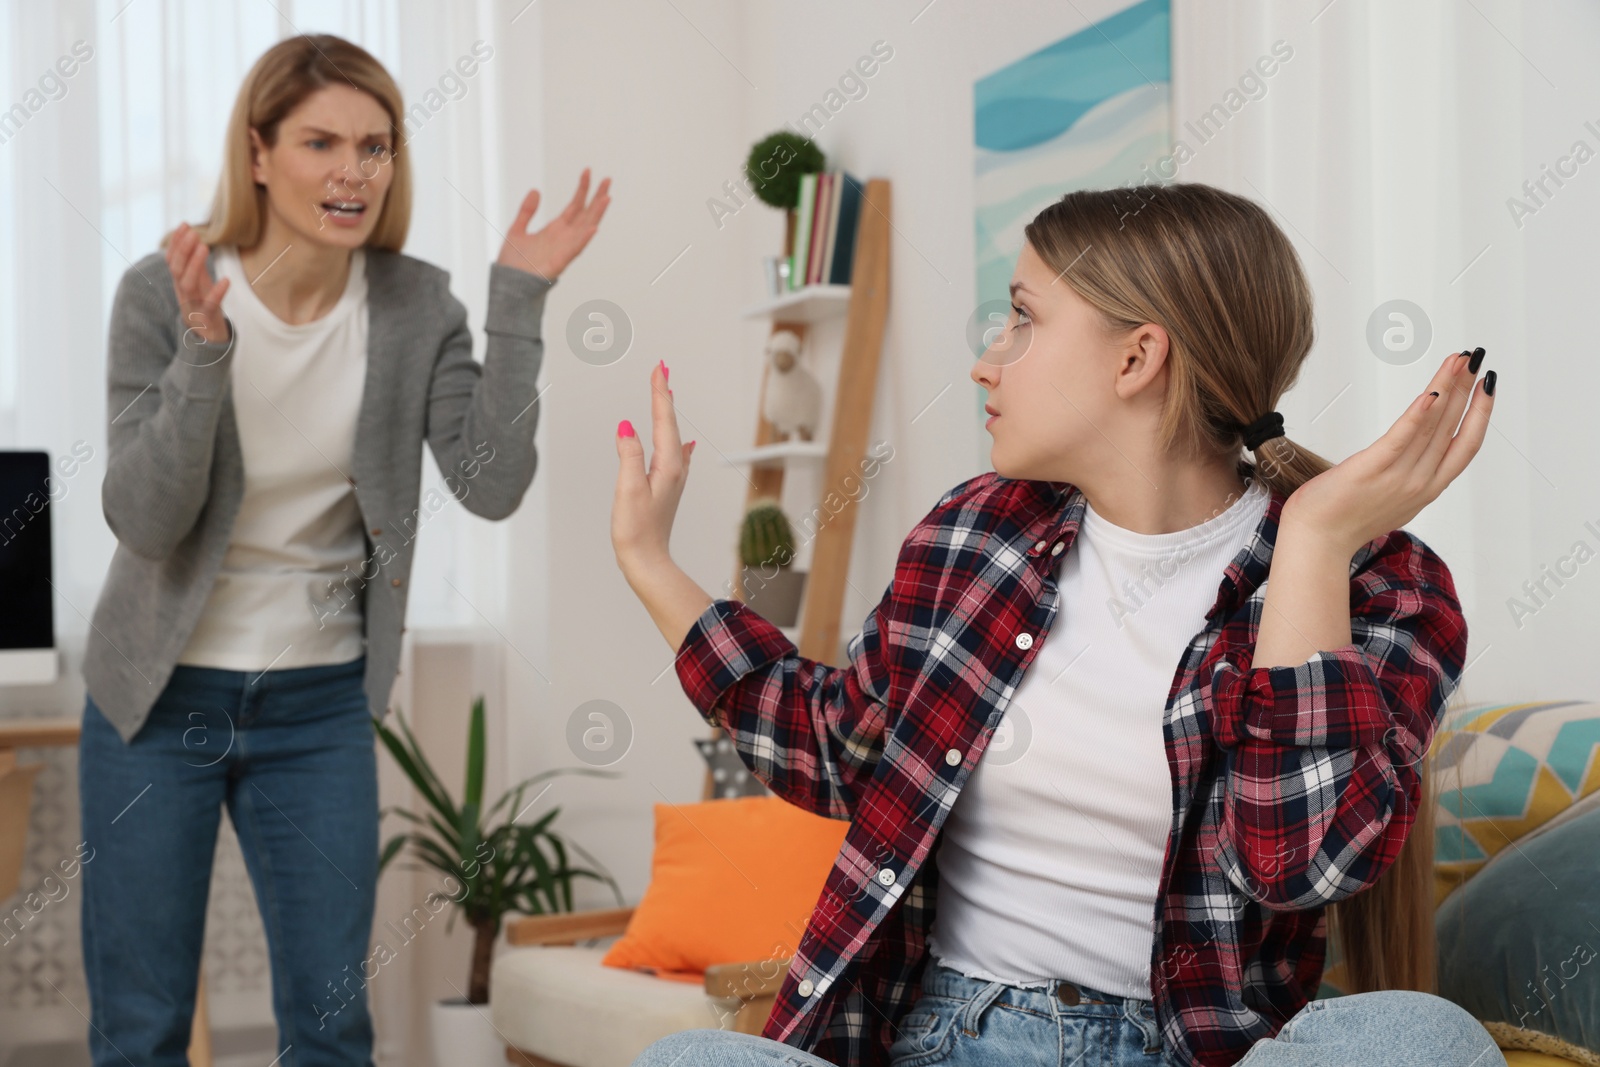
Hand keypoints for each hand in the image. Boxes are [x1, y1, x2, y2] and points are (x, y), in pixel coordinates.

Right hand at [167, 222, 230, 344]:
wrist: (206, 336)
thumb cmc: (202, 303)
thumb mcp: (197, 281)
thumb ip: (194, 262)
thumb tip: (192, 236)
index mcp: (179, 281)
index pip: (172, 260)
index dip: (176, 243)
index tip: (185, 224)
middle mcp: (182, 291)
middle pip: (176, 269)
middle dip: (183, 249)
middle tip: (194, 232)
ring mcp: (192, 303)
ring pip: (187, 284)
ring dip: (194, 264)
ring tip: (205, 247)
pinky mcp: (207, 316)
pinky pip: (210, 304)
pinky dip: (217, 292)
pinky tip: (226, 281)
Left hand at [496, 168, 611, 280]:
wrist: (508, 284)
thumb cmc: (513, 262)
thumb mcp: (517, 229)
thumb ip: (527, 211)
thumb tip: (535, 190)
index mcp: (556, 229)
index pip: (575, 206)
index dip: (582, 189)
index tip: (588, 171)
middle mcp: (564, 237)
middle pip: (586, 214)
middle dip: (597, 197)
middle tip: (607, 179)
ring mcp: (564, 249)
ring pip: (585, 228)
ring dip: (597, 214)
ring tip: (607, 198)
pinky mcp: (560, 262)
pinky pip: (575, 249)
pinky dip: (585, 238)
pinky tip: (594, 227)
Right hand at [612, 359, 695, 577]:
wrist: (647, 560)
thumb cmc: (636, 530)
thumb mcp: (628, 489)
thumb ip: (629, 455)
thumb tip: (627, 426)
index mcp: (668, 465)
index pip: (663, 420)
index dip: (659, 393)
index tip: (658, 369)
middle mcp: (675, 468)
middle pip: (670, 424)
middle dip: (664, 396)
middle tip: (662, 371)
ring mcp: (673, 478)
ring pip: (671, 436)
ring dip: (667, 413)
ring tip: (665, 394)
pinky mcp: (667, 487)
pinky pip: (673, 453)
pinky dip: (673, 439)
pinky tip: (684, 443)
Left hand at [1282, 348, 1494, 554]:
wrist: (1316, 543)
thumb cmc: (1343, 519)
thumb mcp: (1389, 499)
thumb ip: (1406, 476)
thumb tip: (1411, 450)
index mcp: (1427, 489)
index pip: (1465, 445)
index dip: (1480, 413)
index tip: (1487, 385)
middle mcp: (1420, 484)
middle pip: (1452, 428)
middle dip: (1468, 389)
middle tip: (1478, 358)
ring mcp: (1398, 478)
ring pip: (1433, 426)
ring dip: (1448, 389)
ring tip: (1458, 361)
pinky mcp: (1370, 470)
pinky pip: (1400, 439)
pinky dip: (1418, 416)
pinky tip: (1430, 393)